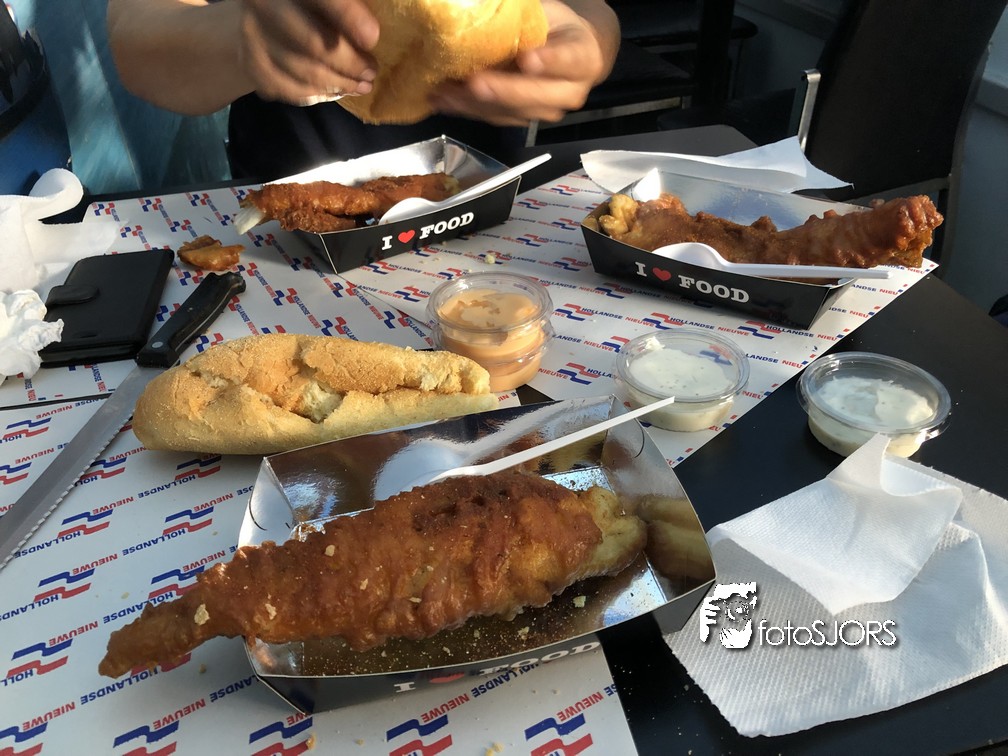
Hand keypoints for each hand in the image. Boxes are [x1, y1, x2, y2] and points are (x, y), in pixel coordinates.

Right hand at [238, 0, 379, 103]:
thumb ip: (343, 9)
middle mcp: (263, 5)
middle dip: (350, 64)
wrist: (260, 14)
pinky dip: (316, 95)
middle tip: (371, 73)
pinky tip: (335, 92)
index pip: (322, 0)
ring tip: (361, 86)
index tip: (372, 39)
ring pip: (304, 72)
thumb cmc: (306, 6)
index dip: (348, 18)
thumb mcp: (323, 2)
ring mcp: (253, 36)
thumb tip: (370, 35)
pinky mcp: (251, 64)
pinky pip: (289, 89)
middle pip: (313, 44)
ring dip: (338, 84)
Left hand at [428, 0, 617, 125]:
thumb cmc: (554, 28)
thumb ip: (528, 17)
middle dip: (503, 90)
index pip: (570, 59)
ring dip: (476, 104)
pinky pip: (496, 118)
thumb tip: (484, 6)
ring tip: (447, 93)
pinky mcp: (523, 119)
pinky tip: (444, 101)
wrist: (568, 55)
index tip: (529, 59)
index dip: (550, 61)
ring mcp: (546, 110)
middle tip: (475, 82)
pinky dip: (468, 110)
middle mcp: (569, 91)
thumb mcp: (548, 14)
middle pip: (538, 95)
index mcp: (583, 57)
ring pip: (512, 111)